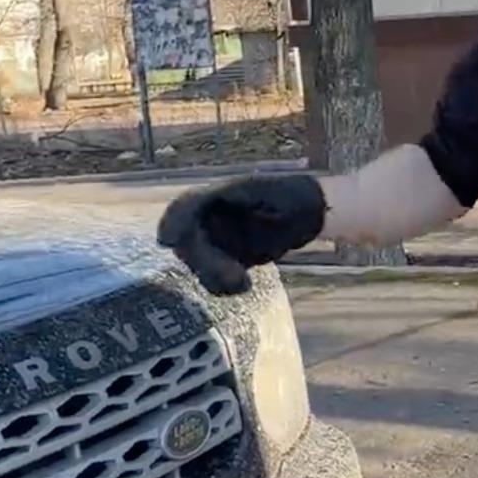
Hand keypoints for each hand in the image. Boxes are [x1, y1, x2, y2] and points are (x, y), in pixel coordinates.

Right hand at [157, 173, 325, 294]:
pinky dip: (224, 286)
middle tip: (234, 276)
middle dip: (206, 261)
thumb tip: (211, 196)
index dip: (173, 222)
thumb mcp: (263, 191)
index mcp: (216, 196)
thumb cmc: (291, 194)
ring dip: (214, 276)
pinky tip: (245, 286)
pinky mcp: (229, 259)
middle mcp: (210, 219)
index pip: (184, 207)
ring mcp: (218, 241)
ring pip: (200, 264)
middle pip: (189, 243)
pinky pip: (215, 278)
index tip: (167, 241)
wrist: (311, 211)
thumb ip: (235, 195)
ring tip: (241, 283)